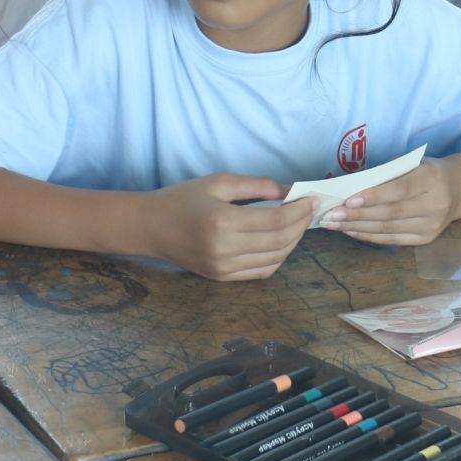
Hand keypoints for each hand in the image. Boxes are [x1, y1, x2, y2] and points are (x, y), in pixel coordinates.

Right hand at [138, 175, 313, 281]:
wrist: (149, 228)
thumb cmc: (181, 199)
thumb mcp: (218, 182)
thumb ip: (256, 185)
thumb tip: (289, 192)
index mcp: (223, 222)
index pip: (275, 221)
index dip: (299, 211)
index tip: (311, 199)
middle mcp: (224, 249)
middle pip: (279, 241)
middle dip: (301, 225)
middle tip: (308, 210)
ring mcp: (223, 267)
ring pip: (275, 259)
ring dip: (292, 241)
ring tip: (297, 224)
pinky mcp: (222, 277)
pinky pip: (261, 271)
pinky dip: (278, 257)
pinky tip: (280, 242)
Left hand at [318, 159, 457, 246]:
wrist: (459, 189)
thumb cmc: (427, 172)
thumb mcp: (413, 164)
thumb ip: (387, 174)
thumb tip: (349, 185)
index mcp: (432, 180)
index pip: (400, 190)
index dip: (374, 196)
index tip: (348, 199)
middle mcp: (435, 205)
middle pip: (391, 213)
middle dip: (358, 215)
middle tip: (332, 214)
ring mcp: (431, 226)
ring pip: (388, 229)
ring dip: (358, 227)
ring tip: (334, 224)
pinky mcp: (425, 239)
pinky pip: (392, 239)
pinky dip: (368, 236)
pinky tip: (350, 230)